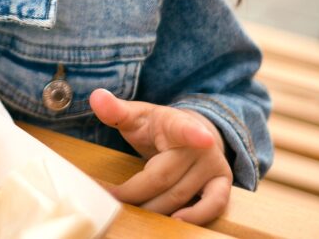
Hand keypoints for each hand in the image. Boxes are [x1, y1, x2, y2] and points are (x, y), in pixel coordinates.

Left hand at [90, 88, 231, 224]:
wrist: (194, 132)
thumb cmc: (158, 127)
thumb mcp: (136, 116)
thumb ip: (115, 110)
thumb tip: (96, 96)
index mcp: (177, 124)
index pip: (184, 128)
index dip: (193, 134)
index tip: (202, 138)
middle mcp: (201, 145)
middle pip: (163, 177)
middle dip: (135, 192)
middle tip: (113, 198)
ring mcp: (214, 165)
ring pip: (180, 196)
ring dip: (153, 208)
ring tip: (131, 211)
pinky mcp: (222, 182)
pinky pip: (214, 205)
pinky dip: (196, 216)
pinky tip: (176, 222)